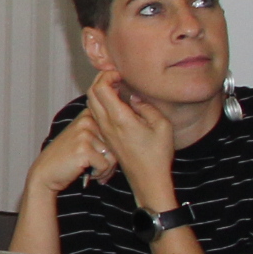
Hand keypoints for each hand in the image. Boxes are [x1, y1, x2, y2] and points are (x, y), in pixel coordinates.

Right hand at [24, 103, 118, 199]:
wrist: (45, 172)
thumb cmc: (67, 158)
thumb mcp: (83, 137)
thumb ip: (101, 130)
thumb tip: (131, 133)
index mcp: (87, 114)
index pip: (117, 128)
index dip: (114, 146)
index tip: (102, 155)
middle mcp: (86, 120)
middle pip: (117, 142)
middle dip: (111, 159)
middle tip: (100, 169)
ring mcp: (84, 134)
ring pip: (113, 155)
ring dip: (106, 169)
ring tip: (95, 173)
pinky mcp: (83, 149)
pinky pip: (105, 165)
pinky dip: (100, 174)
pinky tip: (90, 175)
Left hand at [82, 69, 178, 207]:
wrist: (147, 179)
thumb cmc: (157, 154)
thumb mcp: (161, 126)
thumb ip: (146, 107)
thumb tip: (133, 96)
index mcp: (119, 118)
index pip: (100, 88)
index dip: (107, 75)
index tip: (121, 74)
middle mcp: (106, 123)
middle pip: (91, 93)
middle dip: (101, 80)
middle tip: (117, 77)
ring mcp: (104, 130)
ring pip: (91, 103)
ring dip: (100, 91)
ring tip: (118, 88)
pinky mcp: (105, 136)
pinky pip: (96, 114)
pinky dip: (102, 103)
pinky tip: (118, 104)